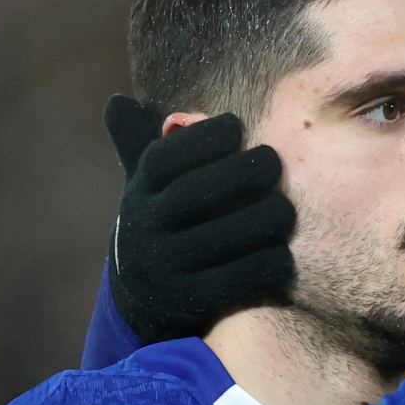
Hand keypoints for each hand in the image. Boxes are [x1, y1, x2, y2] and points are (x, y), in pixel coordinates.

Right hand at [105, 94, 296, 342]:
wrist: (145, 300)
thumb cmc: (164, 224)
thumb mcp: (146, 188)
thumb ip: (139, 145)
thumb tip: (118, 102)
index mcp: (139, 194)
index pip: (163, 160)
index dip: (198, 139)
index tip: (234, 125)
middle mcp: (146, 230)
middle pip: (192, 195)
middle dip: (236, 174)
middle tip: (273, 161)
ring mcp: (165, 269)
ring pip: (215, 240)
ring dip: (257, 221)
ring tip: (287, 210)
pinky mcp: (189, 302)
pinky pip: (230, 282)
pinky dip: (261, 267)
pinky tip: (284, 254)